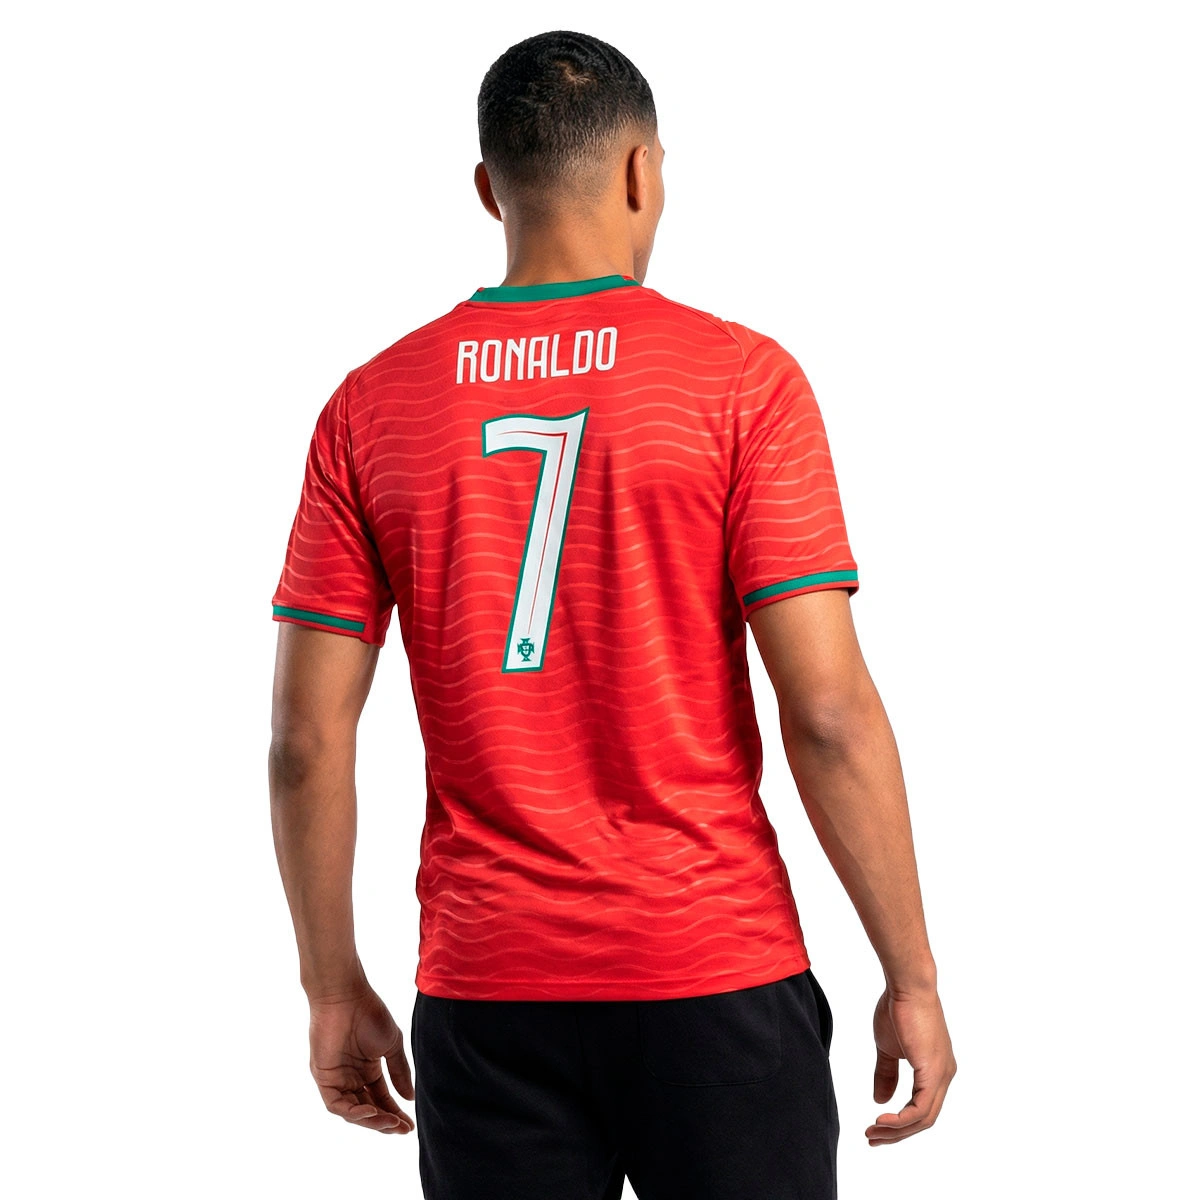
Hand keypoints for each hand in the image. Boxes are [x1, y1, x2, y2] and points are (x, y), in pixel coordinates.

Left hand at [308, 986, 415, 1133]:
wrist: (346, 996)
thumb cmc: (370, 1013)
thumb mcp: (391, 1045)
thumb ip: (399, 1071)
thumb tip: (410, 1098)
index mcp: (367, 1069)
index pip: (381, 1098)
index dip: (395, 1113)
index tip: (410, 1126)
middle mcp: (351, 1077)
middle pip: (368, 1109)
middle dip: (385, 1122)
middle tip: (402, 1130)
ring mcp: (336, 1079)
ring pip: (353, 1111)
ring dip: (372, 1120)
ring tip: (391, 1123)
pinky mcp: (324, 1078)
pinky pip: (337, 1104)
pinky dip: (354, 1111)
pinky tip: (372, 1110)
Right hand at [866, 985, 955, 1145]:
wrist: (906, 986)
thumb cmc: (897, 1008)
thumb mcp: (888, 1047)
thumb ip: (886, 1073)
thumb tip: (880, 1099)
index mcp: (935, 1069)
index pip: (921, 1107)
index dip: (899, 1122)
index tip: (875, 1128)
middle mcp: (944, 1075)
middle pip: (924, 1119)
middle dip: (897, 1133)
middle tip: (872, 1139)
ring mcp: (942, 1075)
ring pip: (923, 1118)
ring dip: (896, 1130)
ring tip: (872, 1132)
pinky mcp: (934, 1072)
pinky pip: (920, 1108)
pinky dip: (901, 1120)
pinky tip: (882, 1120)